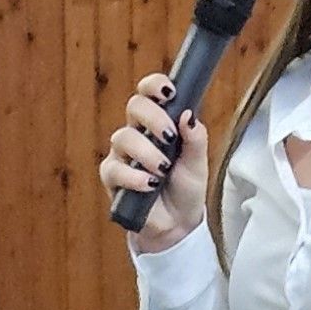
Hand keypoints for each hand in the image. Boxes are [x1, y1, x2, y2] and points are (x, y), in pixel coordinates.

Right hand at [96, 72, 211, 252]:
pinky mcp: (112, 179)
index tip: (170, 93)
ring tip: (162, 171)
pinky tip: (148, 185)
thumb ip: (196, 138)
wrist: (176, 224)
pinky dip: (133, 177)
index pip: (149, 93)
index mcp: (158, 123)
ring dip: (146, 152)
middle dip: (153, 117)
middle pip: (134, 106)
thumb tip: (188, 114)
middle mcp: (137, 133)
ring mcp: (122, 155)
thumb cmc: (185, 189)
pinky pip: (114, 170)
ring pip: (123, 137)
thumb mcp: (198, 163)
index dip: (155, 85)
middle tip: (170, 136)